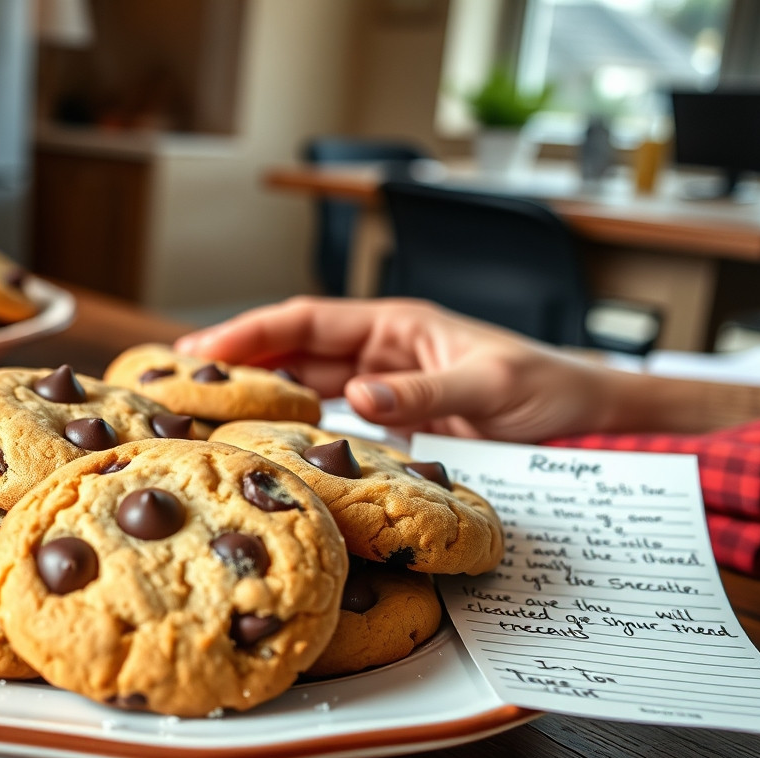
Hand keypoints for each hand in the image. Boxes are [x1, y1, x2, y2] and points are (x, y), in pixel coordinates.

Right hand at [174, 296, 626, 442]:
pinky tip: (260, 435)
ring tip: (201, 407)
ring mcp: (383, 380)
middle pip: (291, 346)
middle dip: (235, 358)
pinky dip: (290, 418)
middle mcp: (381, 348)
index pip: (306, 320)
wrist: (585, 413)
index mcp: (397, 323)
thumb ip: (425, 393)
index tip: (201, 352)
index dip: (250, 333)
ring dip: (255, 387)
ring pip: (302, 377)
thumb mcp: (491, 390)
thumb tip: (357, 395)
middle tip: (175, 379)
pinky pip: (327, 411)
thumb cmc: (546, 389)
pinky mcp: (392, 414)